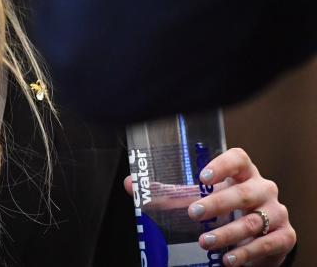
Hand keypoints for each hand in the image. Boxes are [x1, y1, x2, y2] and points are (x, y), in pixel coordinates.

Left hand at [121, 147, 294, 264]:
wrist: (260, 235)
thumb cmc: (227, 208)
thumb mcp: (200, 197)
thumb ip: (169, 193)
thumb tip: (132, 185)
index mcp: (243, 172)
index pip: (238, 158)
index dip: (222, 165)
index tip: (203, 177)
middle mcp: (263, 188)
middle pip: (243, 192)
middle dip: (218, 204)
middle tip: (194, 213)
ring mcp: (276, 212)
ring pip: (253, 221)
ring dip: (226, 233)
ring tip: (204, 242)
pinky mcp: (285, 236)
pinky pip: (266, 244)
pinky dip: (245, 253)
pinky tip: (228, 258)